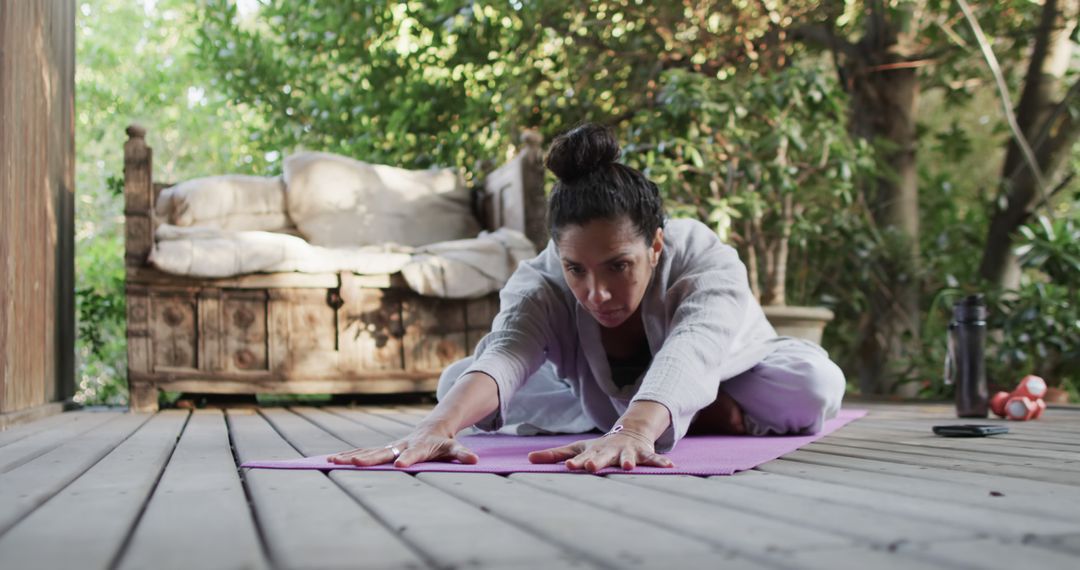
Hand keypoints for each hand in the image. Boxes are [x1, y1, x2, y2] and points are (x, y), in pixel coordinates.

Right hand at [327, 430, 478, 468]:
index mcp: (419, 446)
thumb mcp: (454, 448)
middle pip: (383, 453)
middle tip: (353, 463)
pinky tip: (332, 460)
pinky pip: (364, 452)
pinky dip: (349, 455)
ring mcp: (390, 447)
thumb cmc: (443, 442)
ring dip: (351, 456)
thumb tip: (475, 460)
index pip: (413, 454)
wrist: (432, 428)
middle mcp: (401, 446)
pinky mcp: (383, 450)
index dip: (407, 459)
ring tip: (332, 460)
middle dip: (368, 458)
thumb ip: (462, 453)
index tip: (399, 466)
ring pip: (368, 451)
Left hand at [527, 431, 673, 472]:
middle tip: (591, 467)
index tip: (568, 466)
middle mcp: (610, 451)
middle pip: (603, 457)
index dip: (575, 461)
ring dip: (629, 461)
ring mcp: (628, 452)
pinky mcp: (644, 454)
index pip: (582, 458)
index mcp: (593, 452)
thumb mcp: (578, 449)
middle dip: (598, 462)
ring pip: (628, 457)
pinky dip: (661, 462)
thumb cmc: (599, 447)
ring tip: (629, 466)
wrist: (630, 432)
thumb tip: (527, 459)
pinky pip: (654, 459)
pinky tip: (670, 468)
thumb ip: (554, 455)